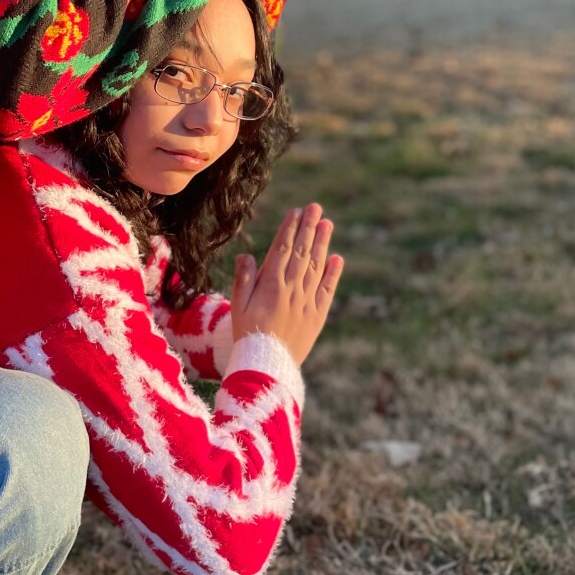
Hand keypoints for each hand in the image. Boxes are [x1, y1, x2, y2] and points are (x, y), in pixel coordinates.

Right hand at [231, 204, 343, 365]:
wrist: (267, 367)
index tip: (296, 211)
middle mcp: (292, 290)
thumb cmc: (247, 335)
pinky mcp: (317, 316)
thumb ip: (243, 279)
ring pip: (316, 267)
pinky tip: (337, 259)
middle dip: (308, 228)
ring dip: (322, 244)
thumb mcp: (237, 307)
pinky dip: (333, 274)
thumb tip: (247, 254)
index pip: (282, 250)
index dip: (289, 229)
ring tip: (327, 224)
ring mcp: (307, 302)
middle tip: (315, 208)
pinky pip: (327, 291)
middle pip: (302, 253)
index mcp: (270, 285)